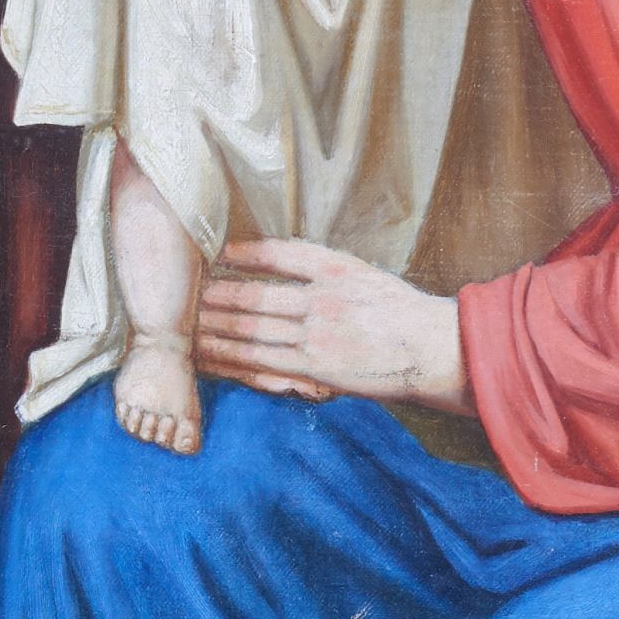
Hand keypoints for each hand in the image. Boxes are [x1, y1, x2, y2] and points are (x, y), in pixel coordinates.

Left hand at [194, 241, 469, 411]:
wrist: (435, 350)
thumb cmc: (404, 317)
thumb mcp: (367, 277)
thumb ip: (327, 274)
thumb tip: (286, 274)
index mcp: (336, 267)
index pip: (280, 252)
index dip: (245, 252)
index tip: (221, 253)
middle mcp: (322, 296)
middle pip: (255, 295)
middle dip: (215, 297)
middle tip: (183, 297)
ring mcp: (318, 332)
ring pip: (252, 330)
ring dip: (215, 329)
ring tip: (186, 329)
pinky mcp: (317, 366)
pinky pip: (263, 362)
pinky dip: (233, 359)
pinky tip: (211, 357)